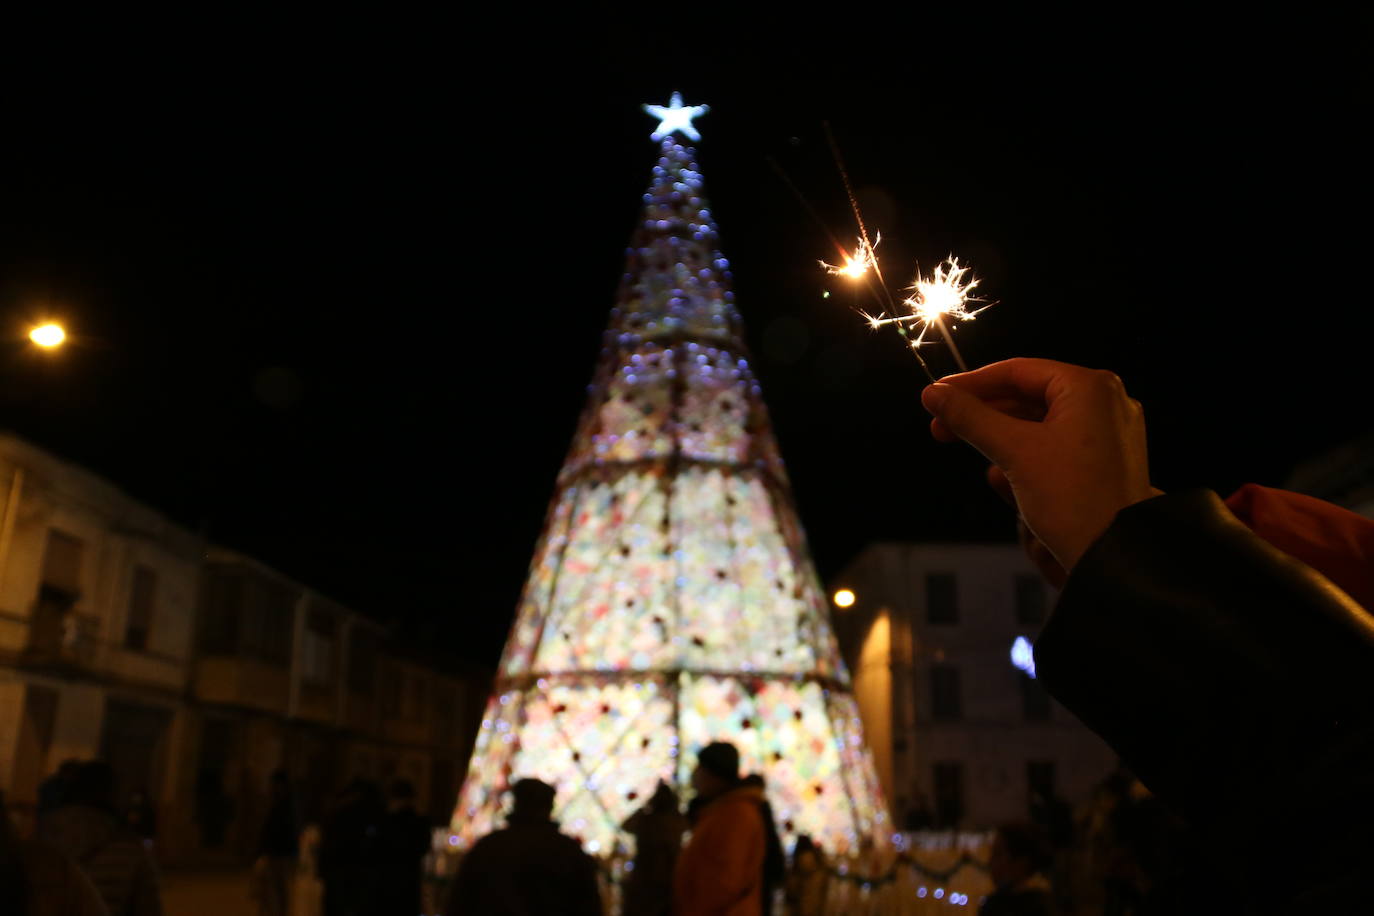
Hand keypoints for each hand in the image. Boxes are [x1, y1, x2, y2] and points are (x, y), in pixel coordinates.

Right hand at [921, 358, 1156, 571]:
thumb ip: (971, 418)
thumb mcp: (1013, 452)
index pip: (1017, 371)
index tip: (938, 396)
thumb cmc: (1074, 500)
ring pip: (1040, 422)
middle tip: (943, 427)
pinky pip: (1057, 444)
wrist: (1114, 556)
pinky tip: (1006, 475)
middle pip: (1028, 395)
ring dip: (1003, 437)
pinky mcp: (1106, 460)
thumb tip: (934, 395)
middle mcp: (1105, 402)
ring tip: (976, 454)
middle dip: (983, 414)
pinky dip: (1028, 453)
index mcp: (1089, 387)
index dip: (971, 384)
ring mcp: (1110, 432)